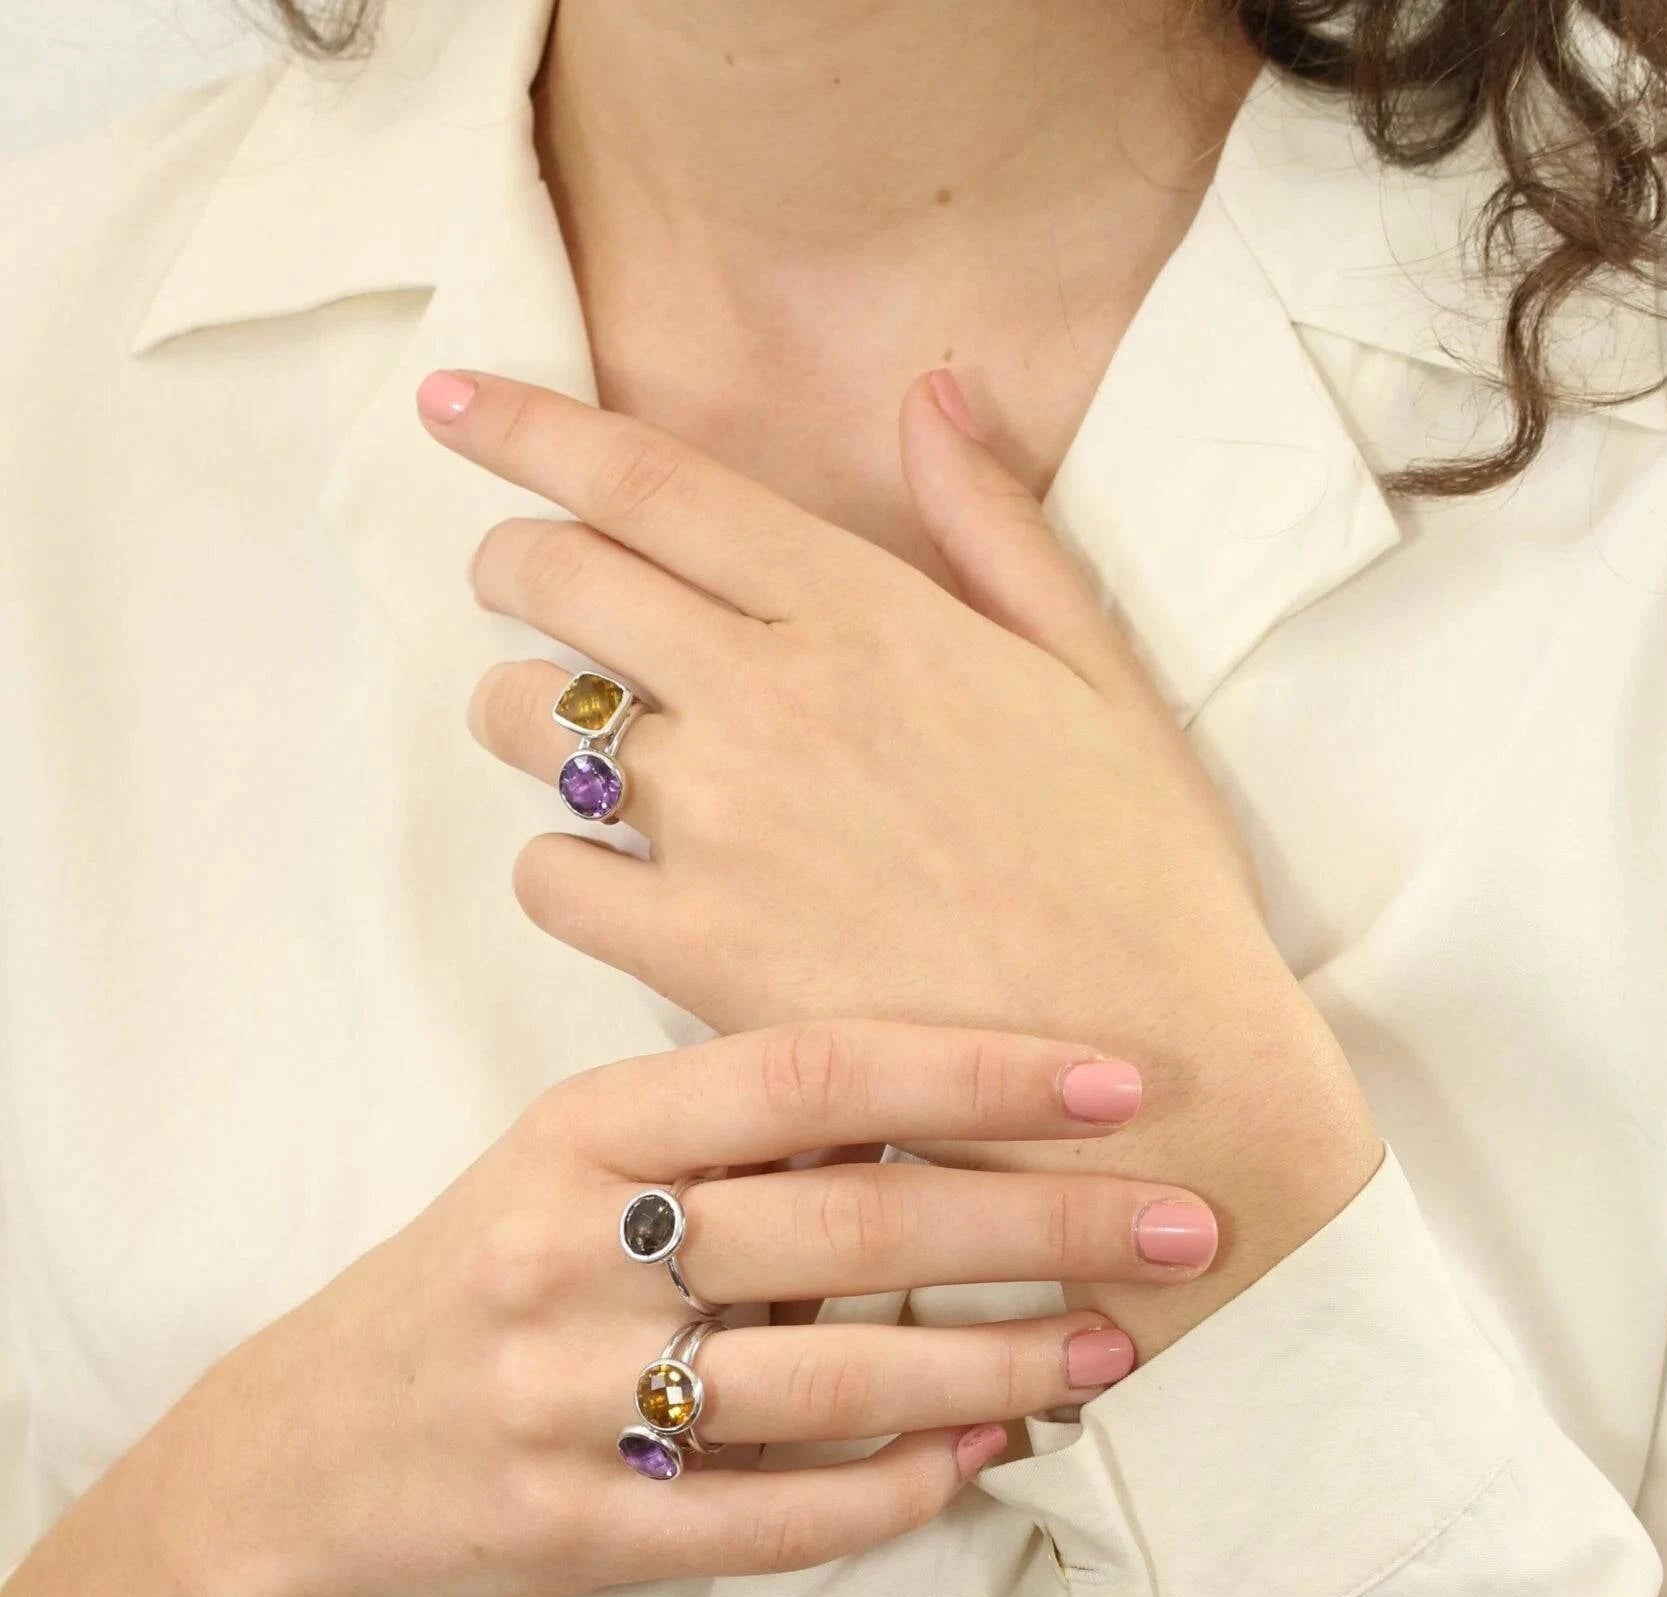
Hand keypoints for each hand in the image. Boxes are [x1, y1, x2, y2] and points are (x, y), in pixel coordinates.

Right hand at [0, 1022, 1216, 1596]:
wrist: (302, 1450)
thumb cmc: (476, 1270)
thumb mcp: (569, 1160)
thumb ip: (726, 1133)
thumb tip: (932, 1107)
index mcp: (580, 1126)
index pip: (806, 1073)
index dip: (968, 1072)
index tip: (1109, 1076)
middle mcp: (570, 1249)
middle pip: (849, 1226)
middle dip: (1037, 1222)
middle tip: (1180, 1221)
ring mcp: (567, 1398)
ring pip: (828, 1381)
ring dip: (994, 1368)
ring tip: (1114, 1349)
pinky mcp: (572, 1528)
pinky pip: (765, 1512)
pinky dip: (889, 1487)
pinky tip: (978, 1457)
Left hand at [420, 368, 1381, 1352]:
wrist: (1154, 1071)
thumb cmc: (1138, 869)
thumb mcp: (1096, 669)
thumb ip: (993, 523)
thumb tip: (932, 390)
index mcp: (864, 608)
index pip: (646, 481)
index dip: (525, 426)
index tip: (446, 401)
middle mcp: (769, 694)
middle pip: (555, 579)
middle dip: (510, 560)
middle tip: (517, 578)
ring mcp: (721, 825)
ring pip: (524, 724)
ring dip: (524, 714)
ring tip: (579, 745)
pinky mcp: (695, 953)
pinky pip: (549, 878)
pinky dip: (560, 864)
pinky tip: (618, 877)